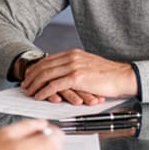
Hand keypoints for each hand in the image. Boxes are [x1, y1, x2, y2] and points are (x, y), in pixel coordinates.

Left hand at [21, 49, 136, 104]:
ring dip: (35, 84)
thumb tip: (64, 73)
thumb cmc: (109, 74)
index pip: (48, 59)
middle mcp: (71, 57)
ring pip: (46, 75)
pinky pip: (54, 85)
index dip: (36, 68)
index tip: (29, 75)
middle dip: (31, 76)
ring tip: (28, 91)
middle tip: (24, 85)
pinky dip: (44, 91)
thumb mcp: (88, 65)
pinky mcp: (77, 77)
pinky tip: (39, 96)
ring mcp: (73, 66)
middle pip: (44, 66)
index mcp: (73, 53)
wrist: (124, 76)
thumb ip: (75, 66)